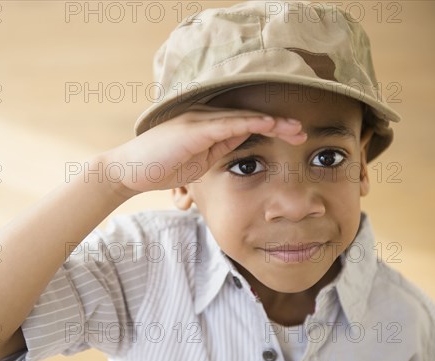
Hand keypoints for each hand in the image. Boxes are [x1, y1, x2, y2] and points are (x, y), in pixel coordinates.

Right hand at [103, 105, 306, 194]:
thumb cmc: (160, 167)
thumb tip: (242, 146)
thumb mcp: (198, 161)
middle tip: (304, 132)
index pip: (247, 123)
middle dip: (280, 124)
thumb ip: (219, 150)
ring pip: (243, 116)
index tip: (295, 137)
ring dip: (273, 122)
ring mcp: (199, 120)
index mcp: (208, 126)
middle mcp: (206, 118)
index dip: (273, 127)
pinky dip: (250, 122)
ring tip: (297, 129)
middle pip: (251, 116)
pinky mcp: (193, 129)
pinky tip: (269, 123)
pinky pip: (227, 123)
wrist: (129, 171)